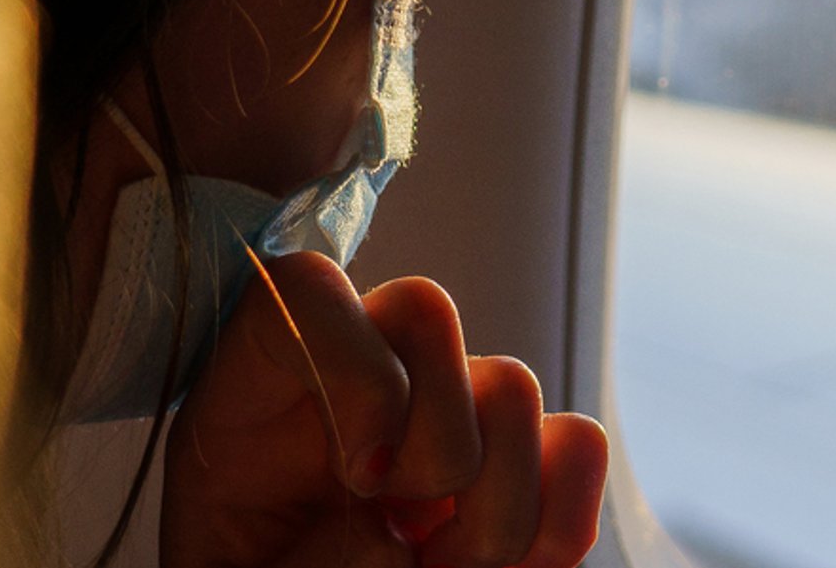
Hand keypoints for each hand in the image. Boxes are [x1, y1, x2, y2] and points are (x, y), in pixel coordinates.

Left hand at [163, 252, 607, 567]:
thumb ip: (292, 556)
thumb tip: (393, 545)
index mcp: (258, 386)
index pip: (303, 294)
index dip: (352, 366)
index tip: (361, 477)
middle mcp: (359, 371)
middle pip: (429, 315)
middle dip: (435, 449)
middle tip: (401, 541)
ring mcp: (444, 410)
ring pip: (511, 384)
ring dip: (495, 504)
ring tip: (446, 566)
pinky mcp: (513, 461)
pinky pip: (577, 449)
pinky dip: (559, 519)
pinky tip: (509, 565)